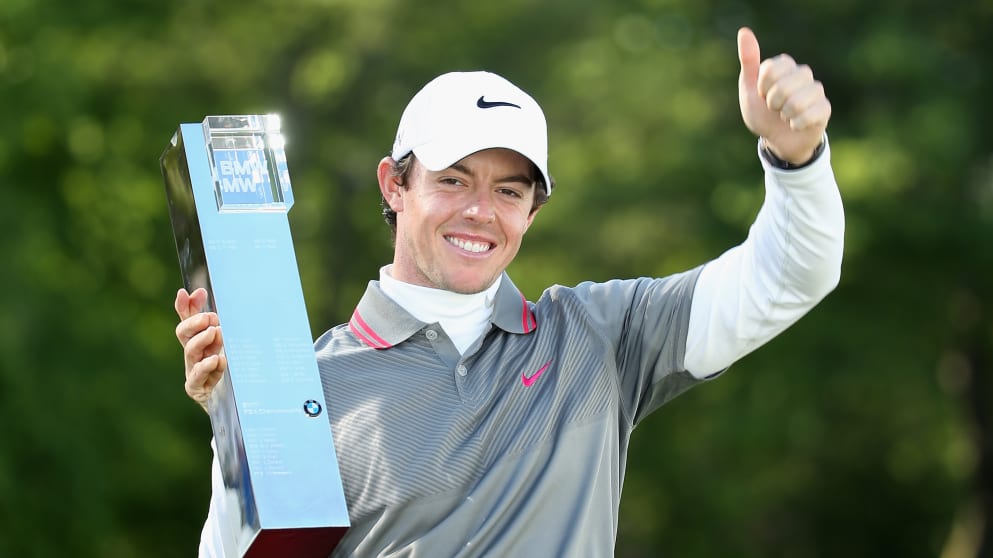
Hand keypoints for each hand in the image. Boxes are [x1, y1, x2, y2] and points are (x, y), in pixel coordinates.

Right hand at [174, 288, 226, 411]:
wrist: (234, 404)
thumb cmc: (231, 372)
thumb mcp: (228, 347)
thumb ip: (219, 325)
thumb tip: (210, 297)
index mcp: (199, 340)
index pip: (187, 319)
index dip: (185, 306)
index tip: (190, 292)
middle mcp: (193, 354)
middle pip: (183, 333)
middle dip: (194, 322)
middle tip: (211, 318)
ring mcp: (193, 371)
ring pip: (190, 352)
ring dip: (202, 340)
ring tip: (216, 332)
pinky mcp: (197, 389)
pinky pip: (197, 377)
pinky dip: (208, 367)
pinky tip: (218, 359)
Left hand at [737, 27, 830, 163]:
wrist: (777, 140)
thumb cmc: (762, 113)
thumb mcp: (749, 89)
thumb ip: (749, 61)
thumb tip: (745, 32)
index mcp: (784, 65)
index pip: (771, 69)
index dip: (762, 87)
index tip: (762, 94)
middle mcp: (803, 73)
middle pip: (784, 85)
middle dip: (773, 102)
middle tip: (774, 108)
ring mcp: (816, 90)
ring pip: (798, 101)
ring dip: (785, 114)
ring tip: (785, 116)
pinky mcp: (824, 108)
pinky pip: (810, 115)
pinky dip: (796, 124)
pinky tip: (795, 124)